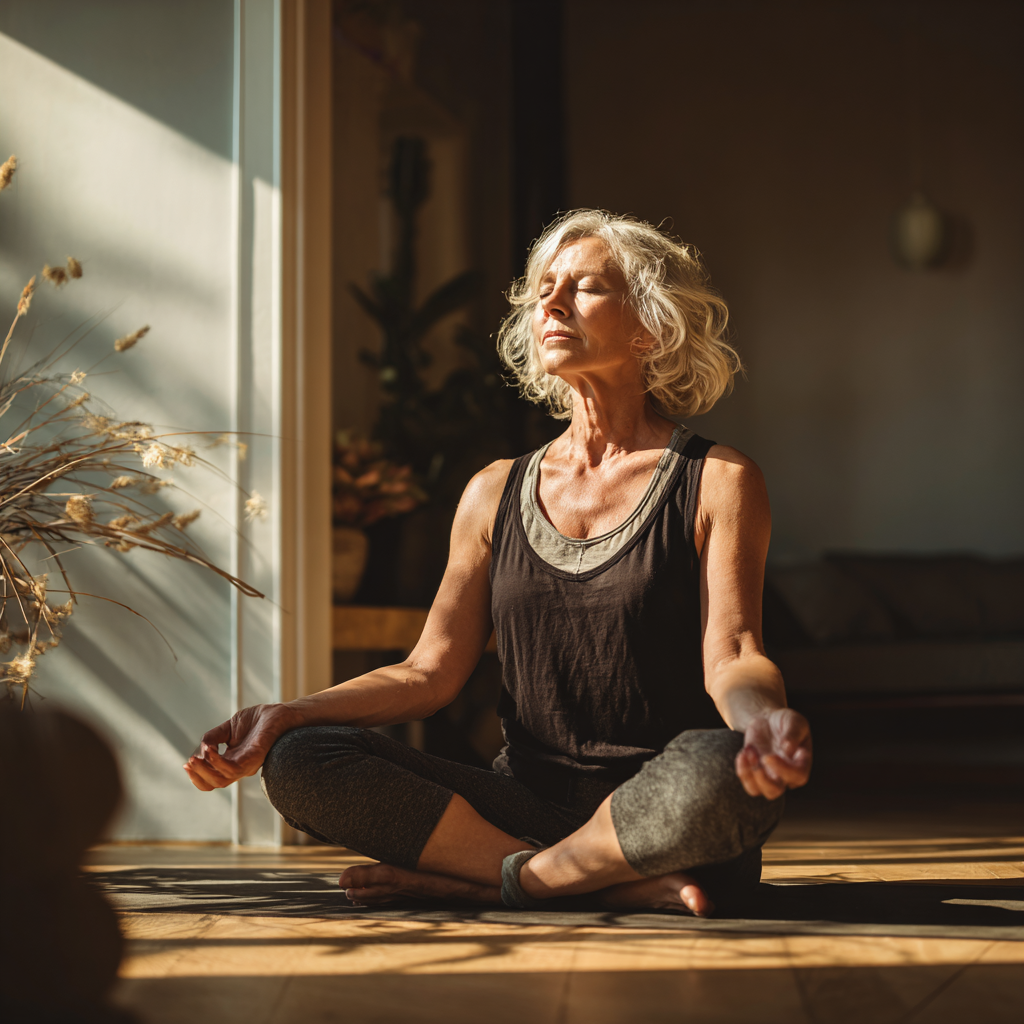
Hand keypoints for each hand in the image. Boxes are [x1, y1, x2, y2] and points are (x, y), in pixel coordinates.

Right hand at [184, 703, 300, 790]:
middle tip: (188, 762)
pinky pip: (234, 768)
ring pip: (222, 780)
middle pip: (214, 783)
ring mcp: (248, 764)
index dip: (197, 776)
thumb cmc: (259, 720)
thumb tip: (202, 749)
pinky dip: (218, 762)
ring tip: (194, 759)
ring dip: (204, 771)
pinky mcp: (255, 757)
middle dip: (197, 775)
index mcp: (232, 761)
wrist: (280, 712)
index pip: (212, 779)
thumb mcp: (229, 727)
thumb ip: (214, 737)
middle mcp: (240, 766)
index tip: (187, 763)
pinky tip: (211, 751)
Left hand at [735, 707, 811, 799]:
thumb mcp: (794, 720)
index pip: (798, 776)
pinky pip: (749, 784)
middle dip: (763, 779)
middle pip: (776, 790)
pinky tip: (742, 754)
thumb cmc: (785, 721)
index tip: (768, 756)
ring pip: (760, 792)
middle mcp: (787, 775)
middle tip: (758, 757)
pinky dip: (742, 771)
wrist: (768, 720)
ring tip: (748, 753)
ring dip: (751, 776)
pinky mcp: (755, 773)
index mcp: (802, 763)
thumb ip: (793, 733)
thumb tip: (787, 748)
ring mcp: (770, 776)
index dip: (783, 770)